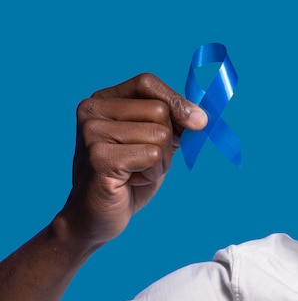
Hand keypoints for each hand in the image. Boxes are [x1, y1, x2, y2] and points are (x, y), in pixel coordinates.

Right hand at [57, 73, 206, 246]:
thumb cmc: (128, 177)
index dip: (177, 100)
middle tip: (147, 161)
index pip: (147, 82)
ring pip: (160, 134)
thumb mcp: (153, 142)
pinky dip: (152, 173)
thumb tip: (201, 117)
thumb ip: (172, 122)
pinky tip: (131, 181)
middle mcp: (92, 110)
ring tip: (137, 172)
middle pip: (159, 110)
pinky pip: (152, 155)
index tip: (199, 121)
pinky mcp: (99, 157)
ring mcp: (92, 133)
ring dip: (161, 161)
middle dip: (168, 141)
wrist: (95, 217)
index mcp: (103, 100)